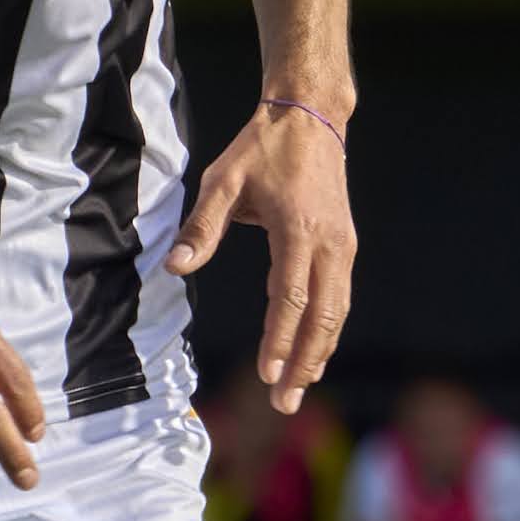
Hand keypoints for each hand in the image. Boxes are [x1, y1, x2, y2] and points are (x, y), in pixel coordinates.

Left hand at [172, 97, 356, 409]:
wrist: (311, 117)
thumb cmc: (262, 149)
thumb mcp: (223, 180)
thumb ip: (201, 227)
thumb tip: (174, 267)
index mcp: (298, 230)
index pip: (290, 298)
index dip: (279, 340)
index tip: (267, 375)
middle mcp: (329, 245)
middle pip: (322, 317)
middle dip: (303, 363)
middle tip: (284, 403)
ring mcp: (342, 247)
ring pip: (336, 313)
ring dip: (318, 353)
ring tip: (299, 389)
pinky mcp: (345, 246)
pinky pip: (339, 298)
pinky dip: (327, 331)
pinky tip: (313, 355)